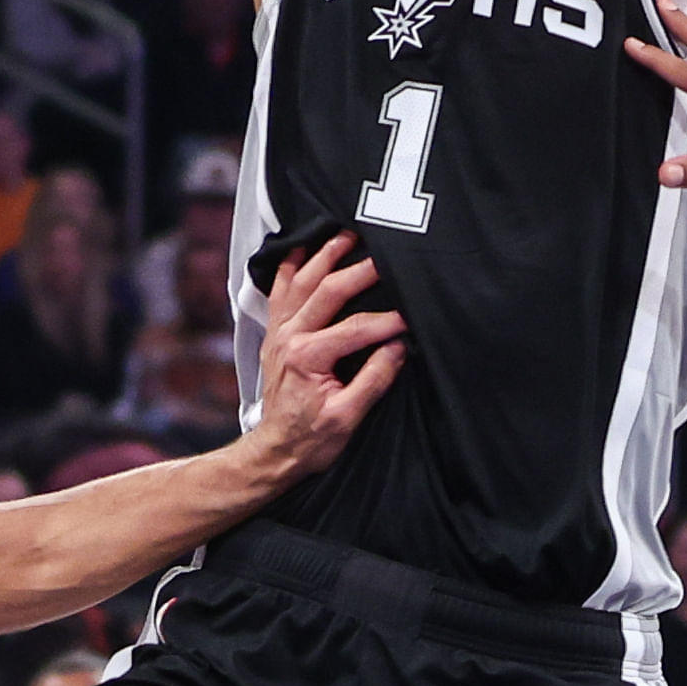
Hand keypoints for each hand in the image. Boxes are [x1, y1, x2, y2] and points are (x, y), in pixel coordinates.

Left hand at [236, 238, 406, 478]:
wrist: (276, 450)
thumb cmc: (310, 439)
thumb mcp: (348, 418)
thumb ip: (374, 379)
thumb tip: (398, 348)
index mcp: (308, 357)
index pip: (356, 328)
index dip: (387, 320)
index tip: (411, 317)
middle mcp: (289, 337)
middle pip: (328, 289)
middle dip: (360, 270)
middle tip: (386, 256)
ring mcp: (279, 331)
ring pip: (302, 280)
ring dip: (325, 255)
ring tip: (347, 235)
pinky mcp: (275, 332)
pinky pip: (280, 290)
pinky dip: (290, 267)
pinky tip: (302, 249)